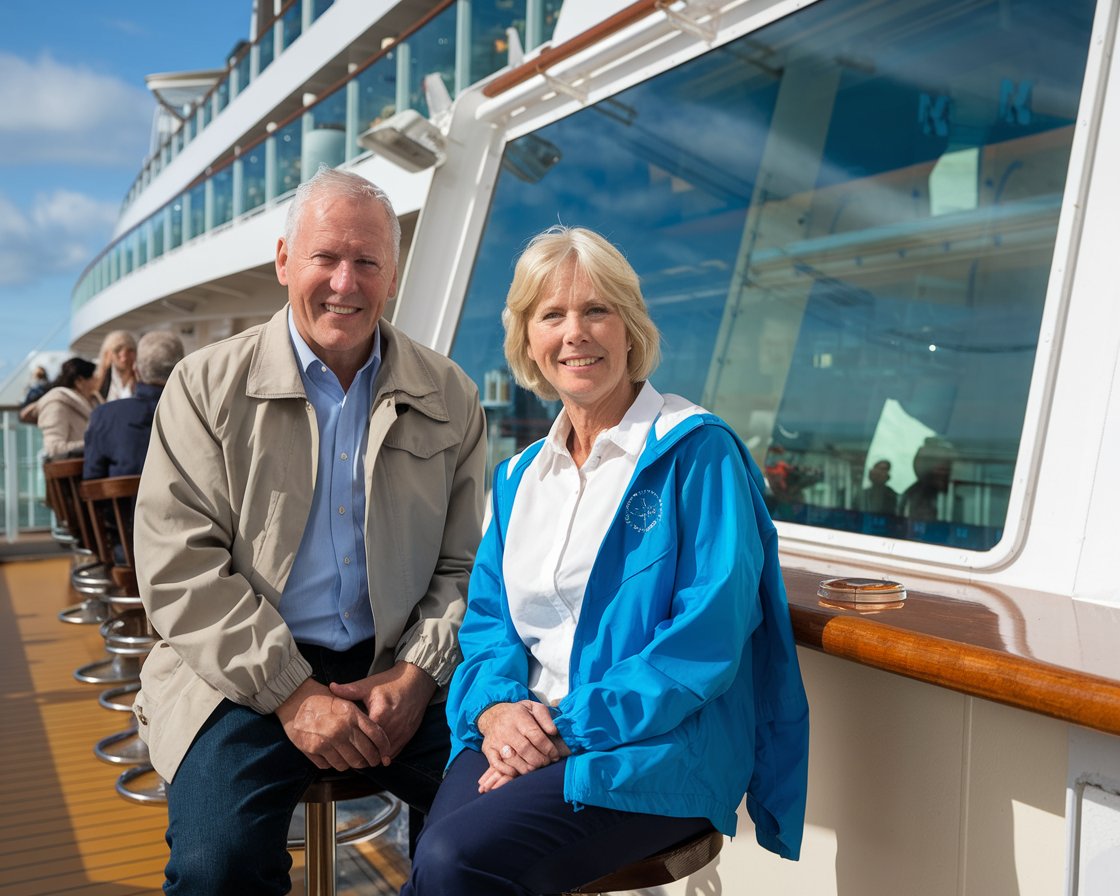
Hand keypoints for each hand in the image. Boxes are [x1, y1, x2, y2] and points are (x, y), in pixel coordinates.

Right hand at [276, 678, 391, 770]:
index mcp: (352, 715)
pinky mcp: (312, 750)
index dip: (384, 747)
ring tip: (352, 759)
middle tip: (371, 762)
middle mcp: (341, 730)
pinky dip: (333, 764)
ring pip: (348, 764)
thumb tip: (378, 736)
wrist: (296, 700)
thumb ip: (362, 719)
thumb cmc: (323, 700)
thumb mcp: (346, 703)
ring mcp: (326, 742)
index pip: (376, 735)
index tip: (385, 753)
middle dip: (371, 761)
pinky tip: (333, 756)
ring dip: (351, 764)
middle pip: (364, 755)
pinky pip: (329, 766)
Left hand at [329, 661, 436, 763]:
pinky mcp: (408, 735)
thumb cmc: (390, 683)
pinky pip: (395, 752)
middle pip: (374, 750)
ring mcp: (402, 733)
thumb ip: (350, 690)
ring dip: (373, 757)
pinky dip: (384, 755)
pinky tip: (374, 755)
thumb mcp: (369, 685)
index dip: (352, 744)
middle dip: (361, 754)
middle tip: (348, 757)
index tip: (342, 747)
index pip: (364, 738)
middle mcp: (393, 727)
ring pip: (385, 754)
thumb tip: (331, 687)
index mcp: (380, 715)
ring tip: (359, 759)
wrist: (416, 681)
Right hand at [476, 700, 569, 783]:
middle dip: (539, 760)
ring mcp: (496, 740)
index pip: (535, 735)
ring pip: (513, 759)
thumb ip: (545, 717)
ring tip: (535, 767)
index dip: (548, 748)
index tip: (555, 755)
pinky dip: (509, 771)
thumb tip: (553, 731)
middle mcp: (506, 729)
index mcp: (519, 717)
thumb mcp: (532, 707)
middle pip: (525, 749)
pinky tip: (518, 771)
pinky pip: (497, 765)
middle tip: (546, 763)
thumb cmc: (517, 714)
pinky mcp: (488, 750)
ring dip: (527, 768)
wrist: (492, 715)